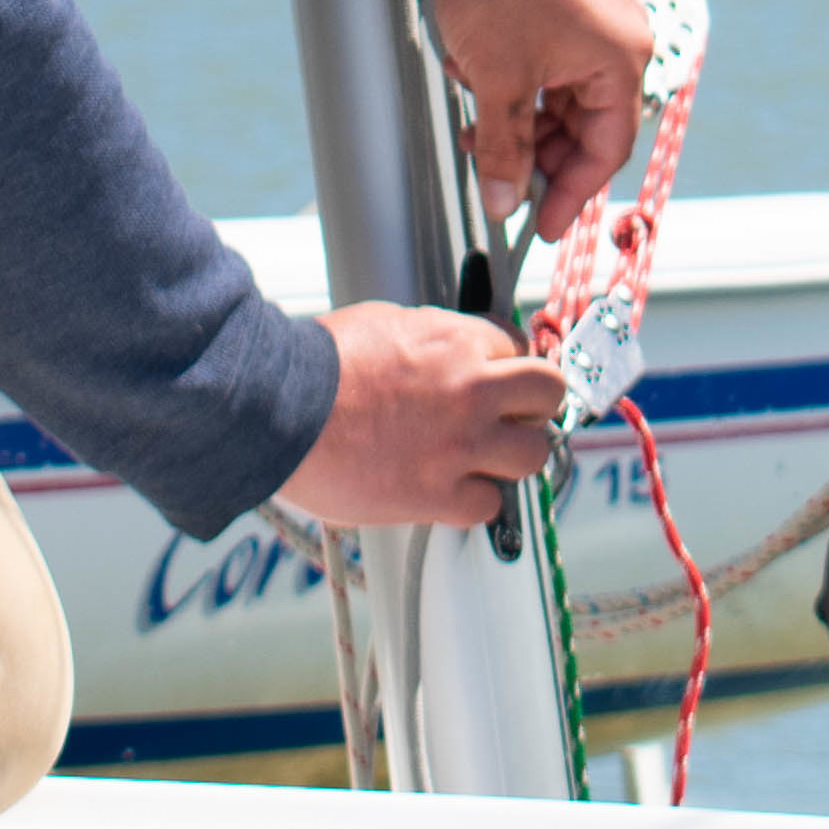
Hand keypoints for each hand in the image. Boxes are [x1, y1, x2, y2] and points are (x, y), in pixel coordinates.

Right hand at [275, 302, 564, 527]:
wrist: (280, 409)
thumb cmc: (320, 363)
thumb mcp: (387, 322)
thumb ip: (432, 337)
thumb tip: (448, 347)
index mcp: (458, 342)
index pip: (520, 348)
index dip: (509, 366)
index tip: (500, 381)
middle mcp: (471, 391)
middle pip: (548, 394)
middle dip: (533, 405)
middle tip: (512, 417)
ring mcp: (459, 445)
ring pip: (532, 454)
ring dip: (512, 457)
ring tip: (484, 459)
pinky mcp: (436, 495)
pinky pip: (489, 506)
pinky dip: (473, 502)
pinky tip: (449, 491)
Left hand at [400, 0, 648, 237]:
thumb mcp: (497, 80)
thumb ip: (505, 149)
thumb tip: (505, 202)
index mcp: (622, 58)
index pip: (608, 149)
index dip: (572, 193)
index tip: (541, 225)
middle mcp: (620, 38)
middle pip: (587, 125)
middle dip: (538, 154)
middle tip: (498, 181)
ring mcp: (594, 18)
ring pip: (562, 97)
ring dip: (520, 120)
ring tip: (476, 129)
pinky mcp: (567, 3)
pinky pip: (551, 64)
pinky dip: (518, 85)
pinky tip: (478, 85)